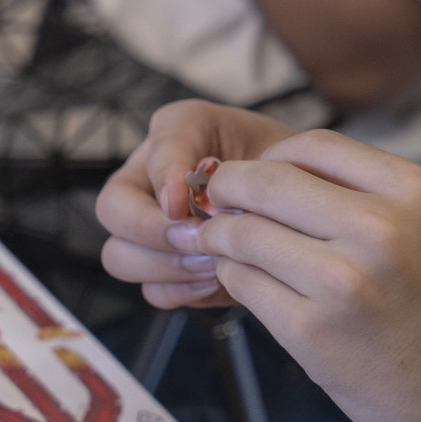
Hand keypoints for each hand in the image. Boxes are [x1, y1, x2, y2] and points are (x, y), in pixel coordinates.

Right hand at [96, 100, 300, 310]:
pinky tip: (217, 279)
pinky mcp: (167, 269)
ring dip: (168, 265)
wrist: (307, 210)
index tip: (182, 202)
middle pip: (113, 209)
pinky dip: (182, 290)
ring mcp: (152, 226)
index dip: (164, 175)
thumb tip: (209, 211)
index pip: (157, 146)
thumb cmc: (293, 173)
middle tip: (200, 240)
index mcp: (180, 132)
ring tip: (215, 262)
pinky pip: (152, 289)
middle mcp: (153, 176)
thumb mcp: (280, 151)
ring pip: (121, 255)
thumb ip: (247, 172)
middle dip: (153, 231)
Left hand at [193, 132, 420, 421]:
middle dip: (226, 190)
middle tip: (210, 204)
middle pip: (269, 181)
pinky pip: (244, 285)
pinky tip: (243, 284)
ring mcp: (344, 281)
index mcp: (413, 191)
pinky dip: (232, 279)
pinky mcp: (313, 333)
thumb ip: (360, 199)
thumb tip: (268, 177)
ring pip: (244, 232)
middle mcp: (381, 227)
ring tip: (216, 246)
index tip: (250, 175)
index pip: (313, 145)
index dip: (268, 157)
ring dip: (219, 237)